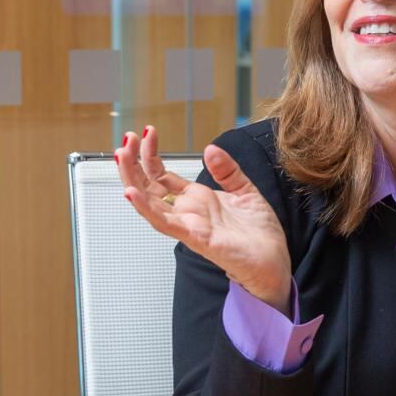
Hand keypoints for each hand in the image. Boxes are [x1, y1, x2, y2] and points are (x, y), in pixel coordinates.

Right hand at [114, 126, 293, 314]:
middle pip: (149, 186)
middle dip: (134, 162)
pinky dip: (146, 208)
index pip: (162, 174)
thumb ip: (227, 171)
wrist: (274, 262)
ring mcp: (188, 225)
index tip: (146, 133)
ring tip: (122, 157)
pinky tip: (132, 193)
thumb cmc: (259, 235)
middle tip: (126, 139)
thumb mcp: (245, 191)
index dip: (151, 154)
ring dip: (132, 179)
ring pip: (149, 202)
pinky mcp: (196, 238)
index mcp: (196, 200)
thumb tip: (210, 149)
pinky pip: (165, 223)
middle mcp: (187, 212)